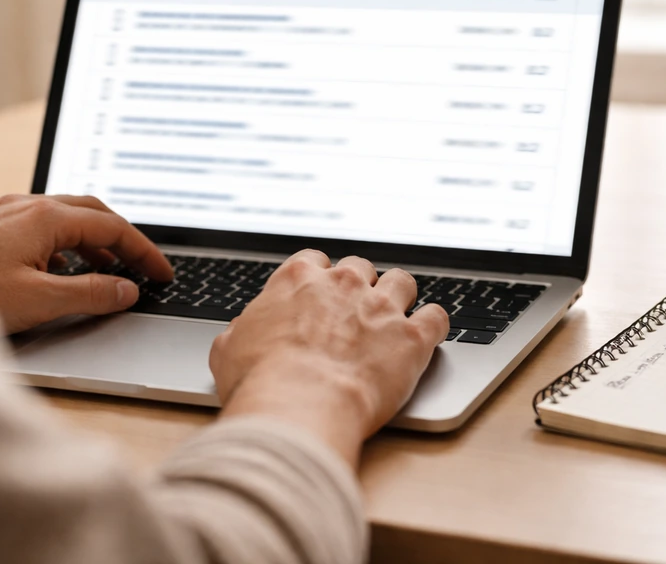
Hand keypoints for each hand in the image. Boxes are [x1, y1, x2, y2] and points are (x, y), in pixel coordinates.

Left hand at [0, 194, 173, 333]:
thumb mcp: (38, 301)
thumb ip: (90, 294)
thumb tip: (127, 290)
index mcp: (45, 218)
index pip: (112, 227)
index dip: (144, 251)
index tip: (162, 273)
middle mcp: (27, 207)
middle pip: (93, 212)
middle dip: (123, 238)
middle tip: (143, 265)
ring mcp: (5, 214)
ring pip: (66, 218)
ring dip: (93, 241)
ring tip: (109, 271)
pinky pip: (41, 227)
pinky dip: (65, 245)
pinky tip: (61, 270)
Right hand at [209, 250, 448, 466]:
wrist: (301, 405)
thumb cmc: (260, 382)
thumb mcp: (228, 350)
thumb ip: (242, 331)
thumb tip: (242, 333)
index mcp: (298, 280)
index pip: (314, 261)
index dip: (319, 279)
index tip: (319, 296)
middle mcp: (344, 285)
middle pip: (360, 268)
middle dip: (359, 287)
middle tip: (354, 313)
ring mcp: (382, 307)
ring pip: (402, 281)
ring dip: (399, 296)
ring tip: (395, 317)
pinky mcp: (413, 337)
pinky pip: (437, 316)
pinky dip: (434, 324)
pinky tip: (429, 333)